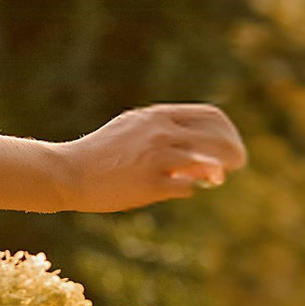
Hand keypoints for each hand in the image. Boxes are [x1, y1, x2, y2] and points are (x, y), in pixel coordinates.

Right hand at [57, 103, 245, 212]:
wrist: (68, 172)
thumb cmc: (100, 153)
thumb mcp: (132, 128)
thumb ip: (163, 131)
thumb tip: (195, 146)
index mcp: (158, 116)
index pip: (212, 117)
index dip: (227, 132)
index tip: (228, 145)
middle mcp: (162, 133)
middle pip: (219, 139)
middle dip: (234, 153)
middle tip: (236, 164)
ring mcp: (158, 158)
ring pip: (209, 165)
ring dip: (217, 173)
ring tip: (215, 180)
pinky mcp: (151, 184)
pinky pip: (187, 188)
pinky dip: (187, 189)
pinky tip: (177, 189)